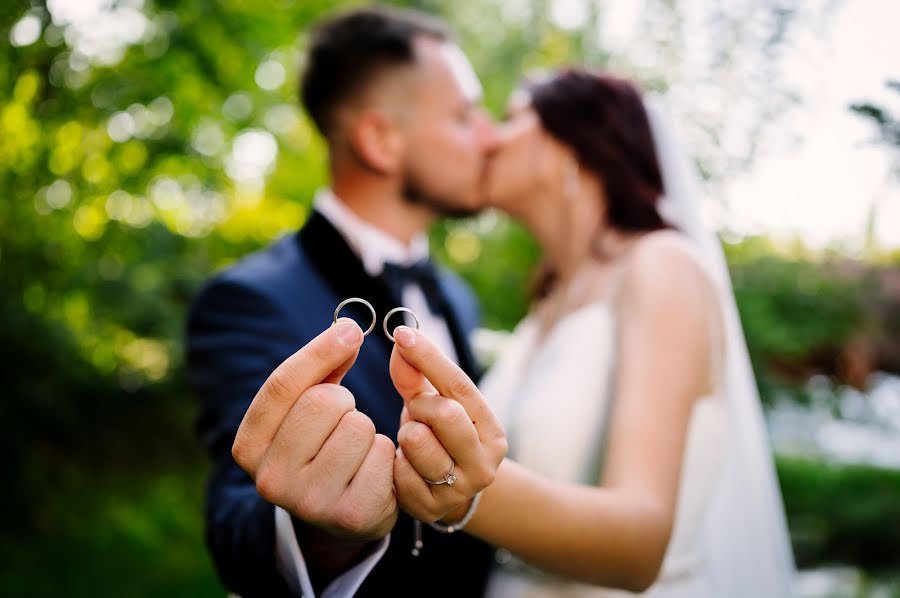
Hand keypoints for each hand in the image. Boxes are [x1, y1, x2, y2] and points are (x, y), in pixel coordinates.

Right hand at [231, 319, 397, 540]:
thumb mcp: (308, 409)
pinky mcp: (351, 513)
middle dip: (344, 400)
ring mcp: (309, 501)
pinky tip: (372, 473)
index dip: (320, 351)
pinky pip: (382, 454)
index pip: (283, 385)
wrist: (342, 513)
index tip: (351, 329)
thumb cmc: (323, 447)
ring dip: (366, 430)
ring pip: (358, 427)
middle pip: (324, 402)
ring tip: (355, 451)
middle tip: (343, 420)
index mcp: (248, 446)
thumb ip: (322, 369)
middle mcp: (270, 478)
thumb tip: (347, 329)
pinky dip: (384, 455)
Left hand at [389, 325, 506, 522]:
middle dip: (421, 406)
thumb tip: (402, 338)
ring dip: (406, 435)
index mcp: (491, 431)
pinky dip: (394, 463)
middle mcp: (484, 462)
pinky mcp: (431, 508)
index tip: (402, 335)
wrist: (446, 496)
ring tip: (411, 441)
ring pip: (418, 441)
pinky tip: (403, 466)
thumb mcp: (433, 405)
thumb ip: (417, 374)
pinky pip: (398, 471)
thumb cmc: (439, 439)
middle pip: (445, 414)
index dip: (430, 358)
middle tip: (416, 411)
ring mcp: (459, 488)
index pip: (461, 387)